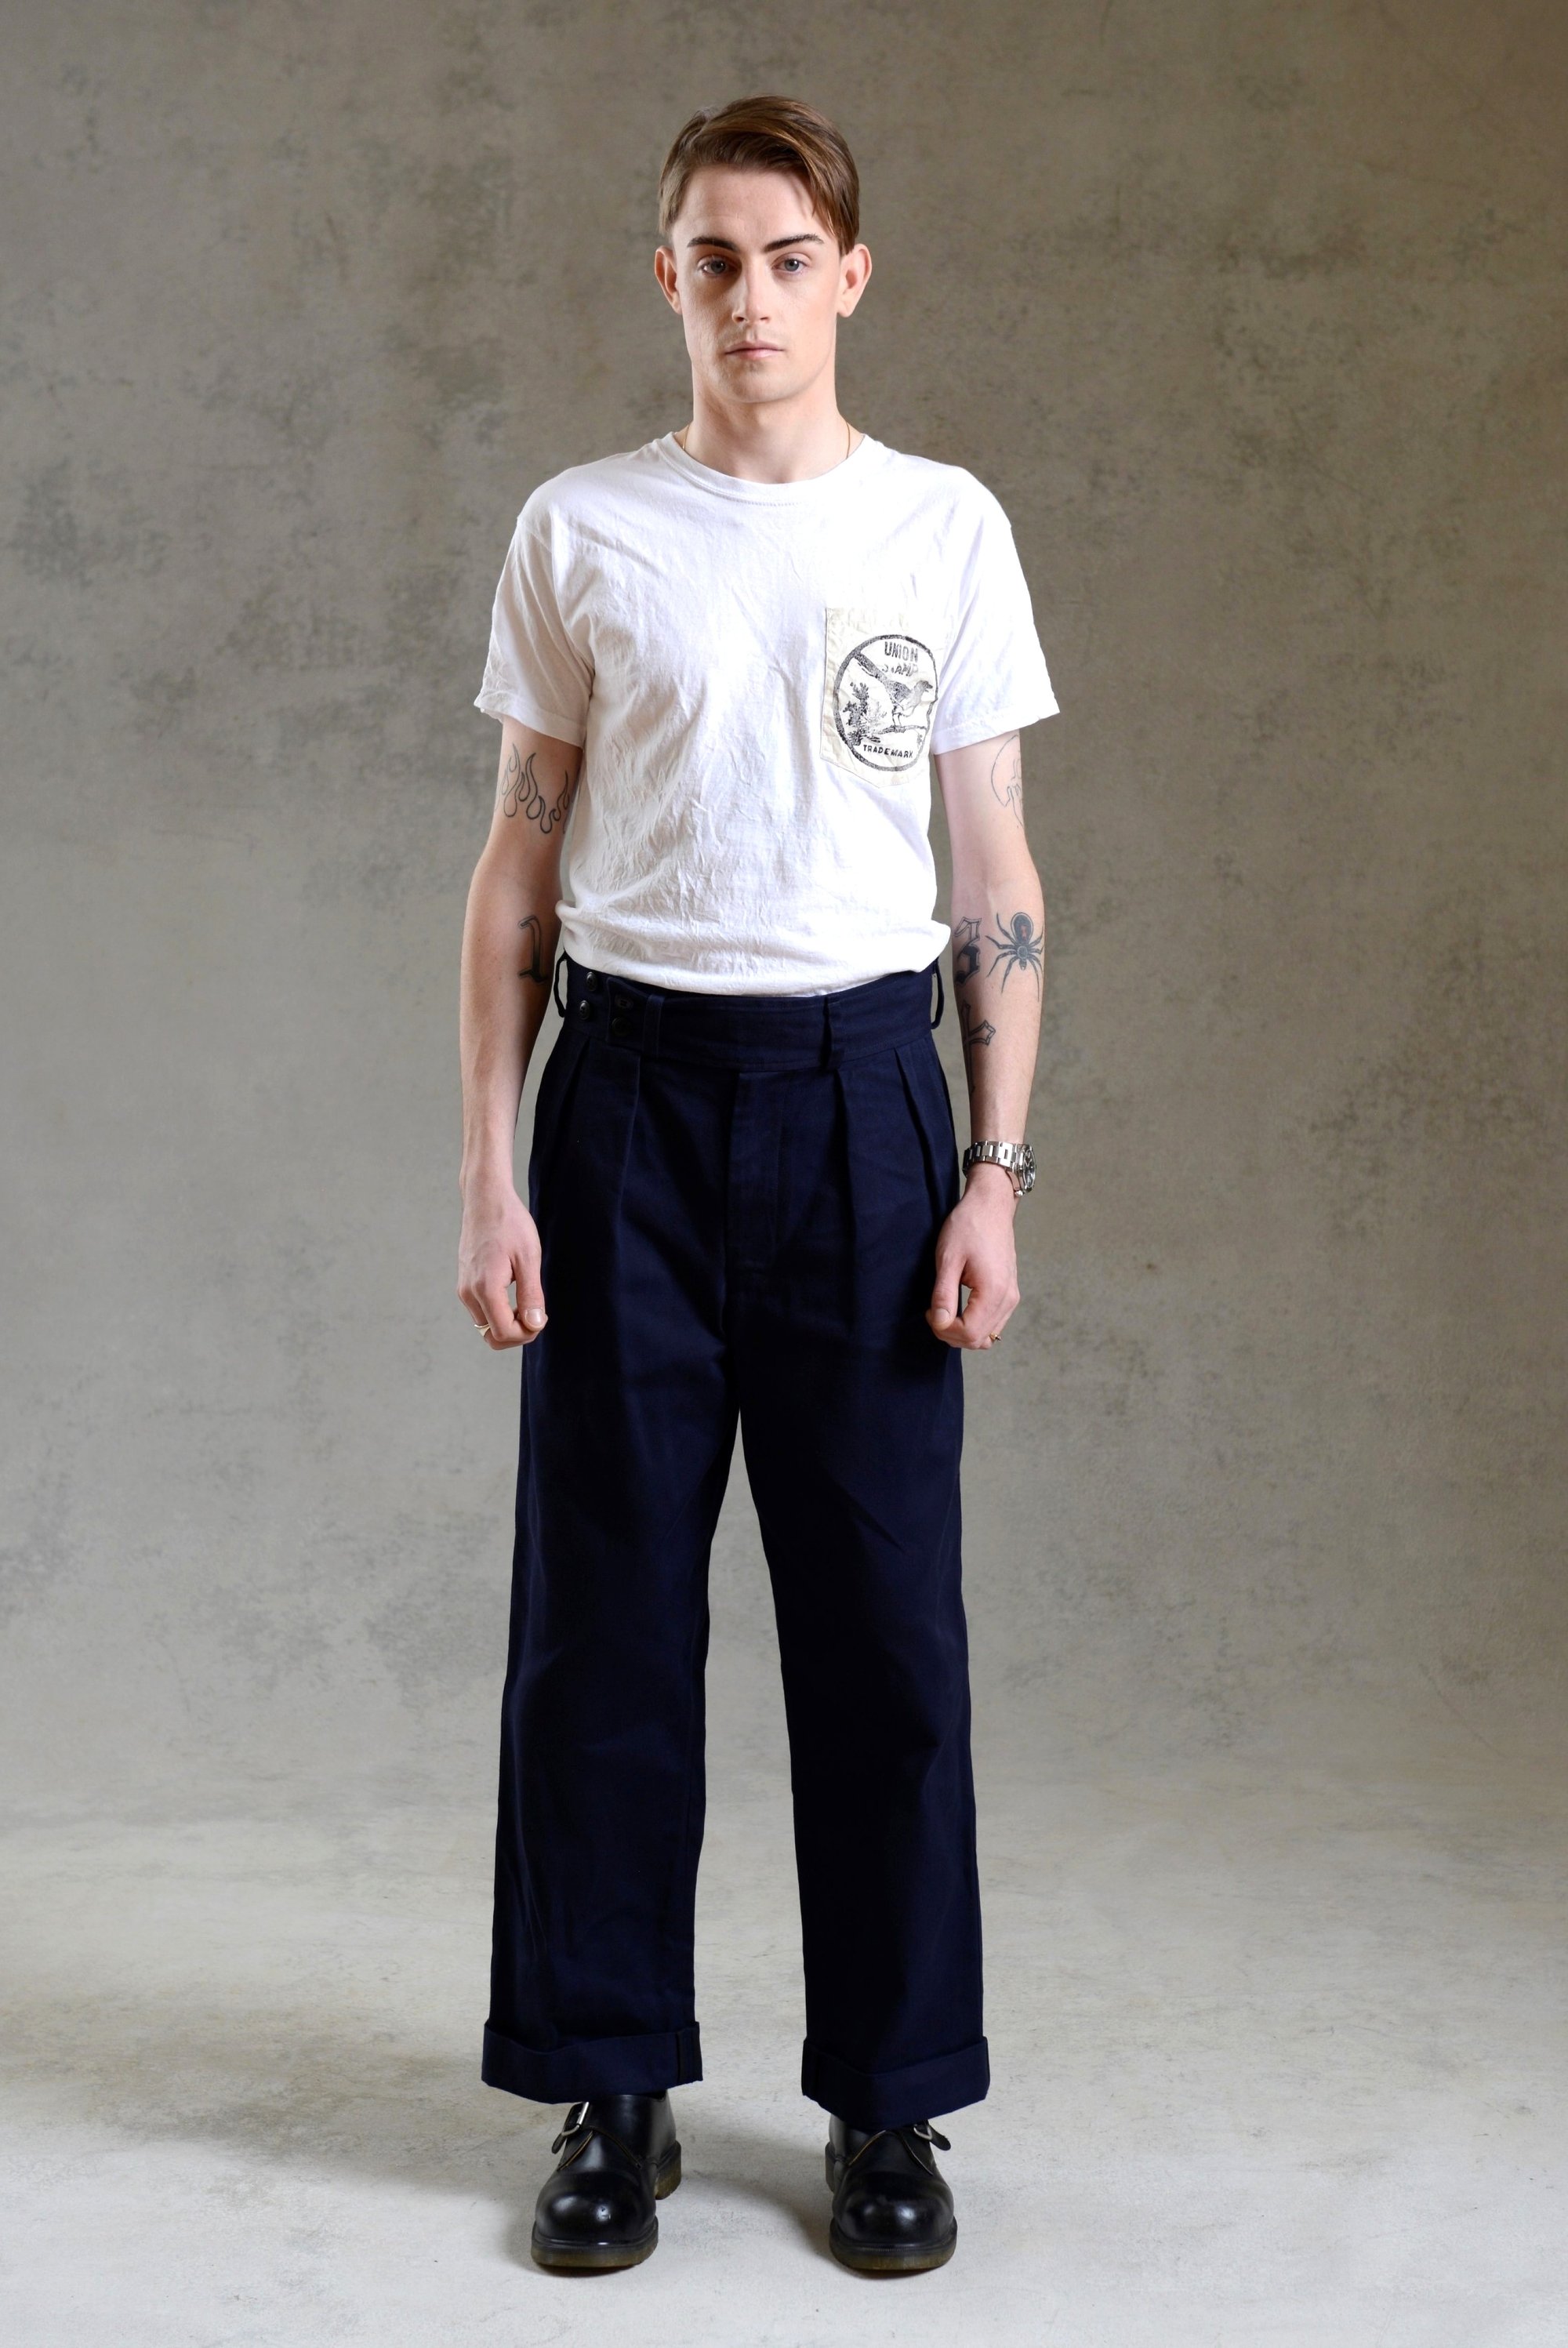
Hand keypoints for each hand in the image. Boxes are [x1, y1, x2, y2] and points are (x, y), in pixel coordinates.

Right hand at [457, 1184, 546, 1349]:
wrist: (485, 1199)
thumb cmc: (509, 1223)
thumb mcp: (528, 1258)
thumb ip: (531, 1295)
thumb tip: (535, 1325)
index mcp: (485, 1288)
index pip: (503, 1333)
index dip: (527, 1333)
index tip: (542, 1316)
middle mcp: (468, 1293)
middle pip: (491, 1336)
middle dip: (516, 1333)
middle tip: (536, 1314)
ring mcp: (463, 1289)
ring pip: (485, 1325)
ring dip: (508, 1323)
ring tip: (527, 1301)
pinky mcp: (464, 1283)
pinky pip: (481, 1311)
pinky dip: (499, 1312)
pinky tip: (514, 1293)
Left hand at [926, 1164, 1019, 1348]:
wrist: (990, 1206)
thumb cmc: (968, 1226)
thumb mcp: (948, 1259)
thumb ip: (944, 1295)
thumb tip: (940, 1324)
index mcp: (994, 1290)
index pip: (970, 1333)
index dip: (945, 1331)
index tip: (930, 1312)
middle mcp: (1008, 1298)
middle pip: (980, 1340)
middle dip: (952, 1335)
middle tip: (934, 1314)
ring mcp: (1012, 1297)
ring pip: (988, 1336)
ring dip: (963, 1332)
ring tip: (945, 1311)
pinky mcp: (1010, 1293)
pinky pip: (993, 1323)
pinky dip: (975, 1324)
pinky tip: (959, 1308)